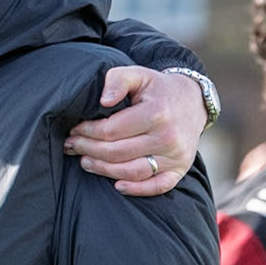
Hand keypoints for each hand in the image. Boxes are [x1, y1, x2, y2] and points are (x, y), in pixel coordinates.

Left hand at [64, 68, 207, 197]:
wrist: (192, 101)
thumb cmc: (158, 89)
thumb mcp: (139, 74)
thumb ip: (117, 79)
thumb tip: (103, 100)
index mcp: (156, 113)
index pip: (111, 130)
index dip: (87, 132)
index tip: (75, 129)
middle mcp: (167, 137)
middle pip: (117, 153)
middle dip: (89, 150)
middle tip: (73, 146)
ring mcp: (175, 156)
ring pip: (132, 172)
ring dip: (103, 170)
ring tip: (85, 162)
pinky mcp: (180, 169)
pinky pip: (157, 186)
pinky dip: (136, 190)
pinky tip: (117, 186)